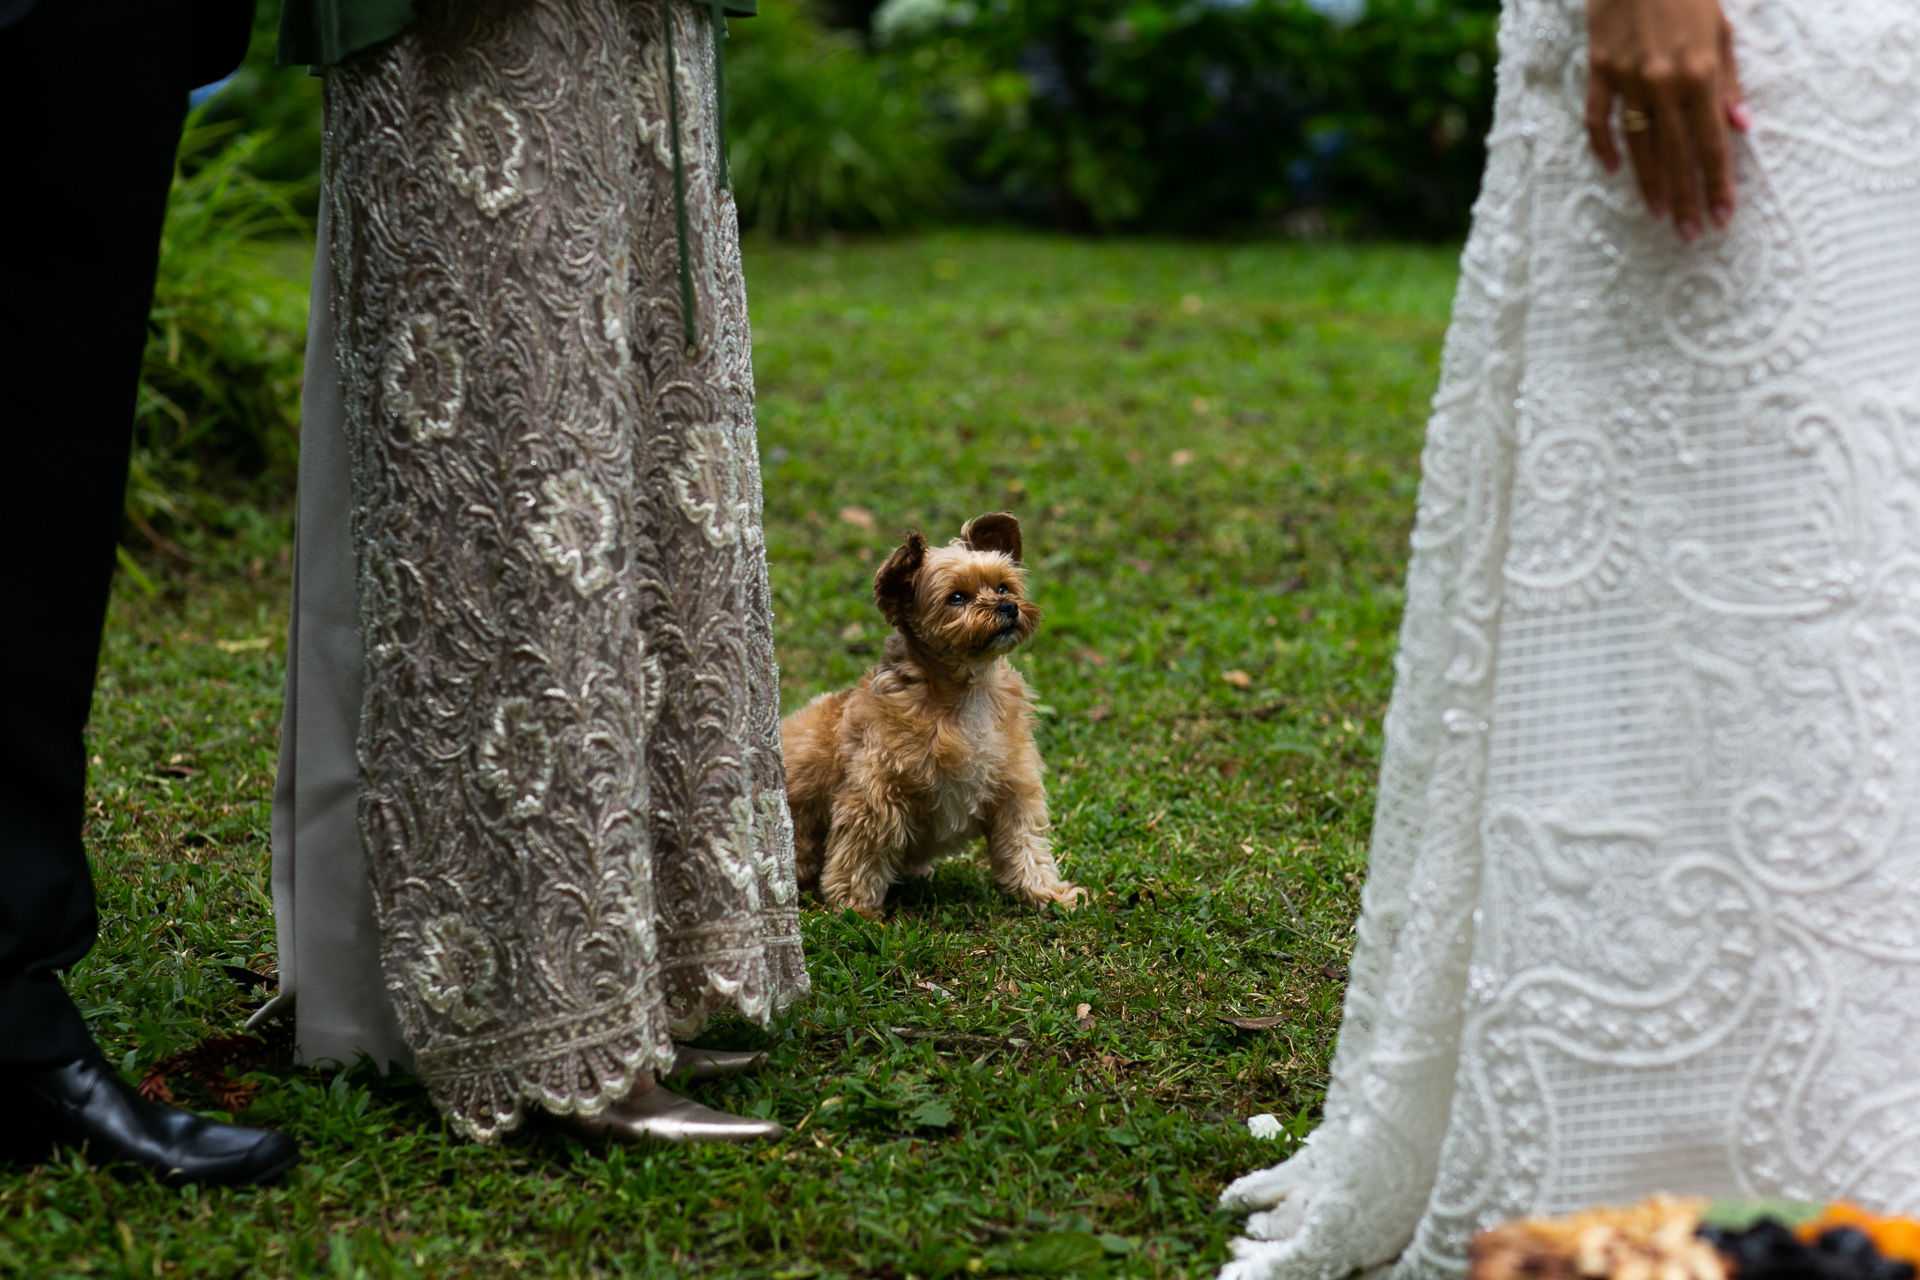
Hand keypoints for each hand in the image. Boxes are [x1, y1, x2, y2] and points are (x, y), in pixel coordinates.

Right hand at [1585, 0, 1751, 240]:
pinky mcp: (1599, 70)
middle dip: (1686, 197)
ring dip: (1649, 182)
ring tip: (1658, 214)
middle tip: (1689, 234)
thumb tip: (1741, 126)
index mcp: (1700, 72)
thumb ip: (1728, 81)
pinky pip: (1597, 118)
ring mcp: (1627, 78)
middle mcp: (1663, 82)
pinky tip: (1612, 169)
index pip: (1712, 142)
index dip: (1717, 182)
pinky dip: (1603, 145)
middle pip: (1676, 153)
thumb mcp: (1720, 29)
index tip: (1722, 216)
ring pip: (1637, 144)